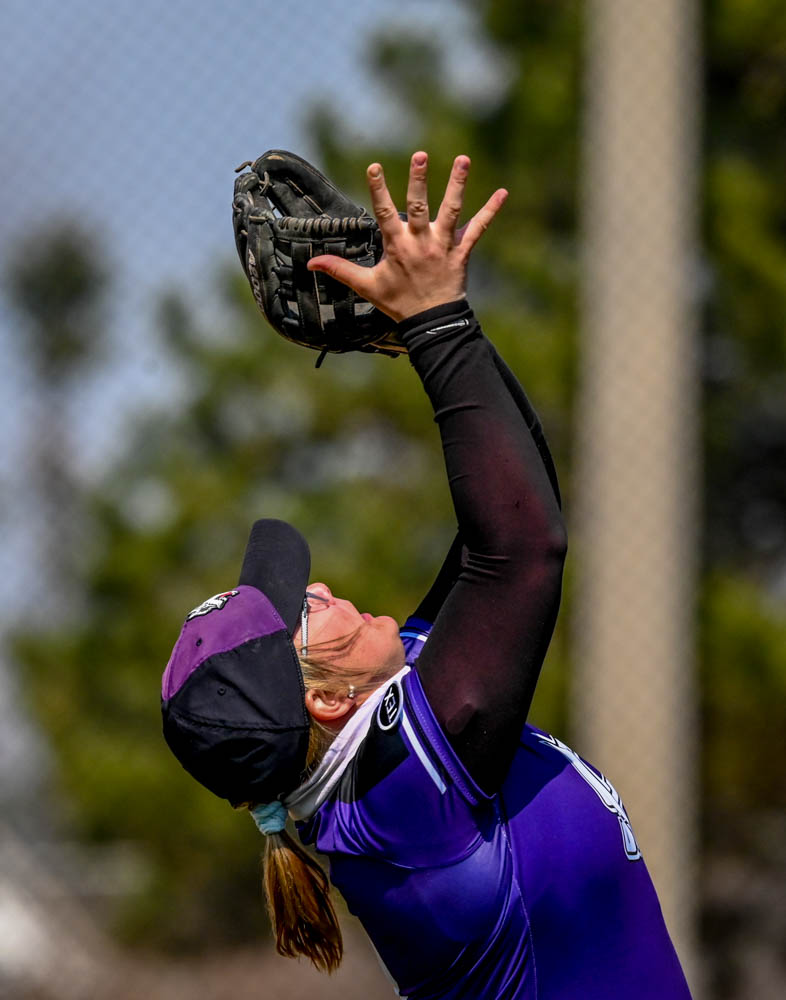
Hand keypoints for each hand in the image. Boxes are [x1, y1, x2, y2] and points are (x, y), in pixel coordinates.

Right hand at [306, 152, 507, 322]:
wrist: (431, 324)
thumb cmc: (398, 303)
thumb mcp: (367, 287)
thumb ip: (340, 270)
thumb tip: (311, 263)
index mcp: (397, 246)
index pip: (384, 213)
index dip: (379, 190)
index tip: (374, 167)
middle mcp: (420, 242)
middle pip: (419, 206)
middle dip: (419, 181)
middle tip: (421, 155)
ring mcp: (443, 246)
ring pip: (451, 211)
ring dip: (458, 185)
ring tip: (464, 160)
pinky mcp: (462, 253)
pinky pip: (478, 230)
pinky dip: (491, 212)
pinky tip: (503, 193)